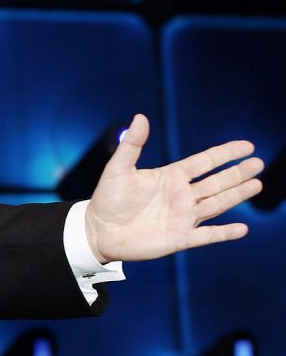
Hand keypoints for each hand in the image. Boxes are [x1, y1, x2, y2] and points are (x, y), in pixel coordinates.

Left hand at [85, 113, 262, 262]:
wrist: (97, 231)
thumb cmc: (107, 199)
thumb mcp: (118, 168)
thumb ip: (132, 145)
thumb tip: (140, 117)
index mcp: (171, 177)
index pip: (205, 162)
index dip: (225, 154)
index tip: (247, 146)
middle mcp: (182, 196)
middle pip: (217, 182)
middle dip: (238, 174)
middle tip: (258, 164)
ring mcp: (183, 217)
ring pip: (217, 204)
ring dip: (236, 195)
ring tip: (256, 185)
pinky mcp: (179, 238)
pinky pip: (206, 236)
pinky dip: (223, 233)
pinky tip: (242, 229)